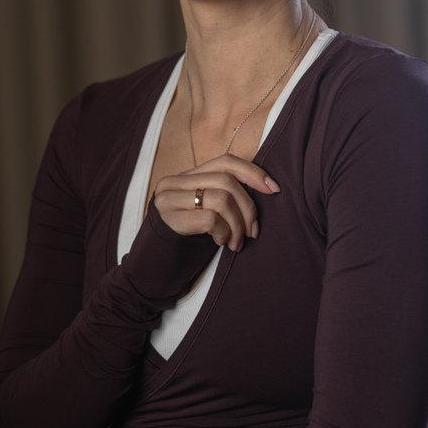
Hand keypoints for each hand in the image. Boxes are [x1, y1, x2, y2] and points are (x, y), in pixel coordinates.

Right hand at [153, 155, 279, 252]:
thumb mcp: (206, 211)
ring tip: (236, 243)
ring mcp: (169, 199)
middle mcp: (174, 182)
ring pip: (222, 199)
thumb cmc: (188, 238)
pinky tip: (222, 242)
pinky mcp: (169, 220)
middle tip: (253, 232)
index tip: (274, 189)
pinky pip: (211, 219)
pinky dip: (224, 232)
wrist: (153, 265)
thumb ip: (224, 195)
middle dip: (248, 208)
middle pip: (227, 181)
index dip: (253, 172)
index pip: (226, 162)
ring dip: (237, 225)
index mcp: (187, 176)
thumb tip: (266, 189)